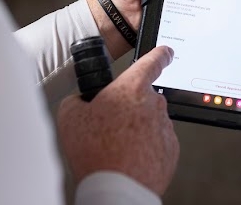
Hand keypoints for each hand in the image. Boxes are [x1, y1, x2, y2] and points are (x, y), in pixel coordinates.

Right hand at [56, 46, 179, 195]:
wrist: (116, 189)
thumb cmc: (95, 152)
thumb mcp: (70, 116)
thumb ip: (77, 99)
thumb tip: (80, 101)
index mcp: (133, 88)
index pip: (152, 61)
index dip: (159, 54)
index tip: (166, 51)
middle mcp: (154, 104)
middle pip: (144, 98)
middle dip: (130, 108)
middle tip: (110, 126)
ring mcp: (165, 128)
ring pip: (150, 122)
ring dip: (137, 130)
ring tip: (115, 147)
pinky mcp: (171, 150)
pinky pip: (157, 143)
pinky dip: (145, 148)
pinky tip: (128, 158)